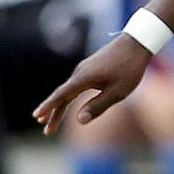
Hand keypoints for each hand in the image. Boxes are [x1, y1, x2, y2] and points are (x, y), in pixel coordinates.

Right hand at [33, 34, 153, 134]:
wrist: (137, 42)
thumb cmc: (130, 68)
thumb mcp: (118, 91)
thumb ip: (98, 106)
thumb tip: (79, 120)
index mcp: (84, 78)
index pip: (61, 95)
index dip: (49, 107)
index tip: (36, 116)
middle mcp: (79, 73)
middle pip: (62, 96)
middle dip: (53, 114)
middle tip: (46, 131)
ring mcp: (84, 69)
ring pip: (68, 91)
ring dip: (59, 106)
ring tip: (49, 120)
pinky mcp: (89, 68)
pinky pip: (74, 85)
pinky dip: (68, 96)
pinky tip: (65, 102)